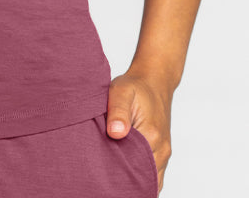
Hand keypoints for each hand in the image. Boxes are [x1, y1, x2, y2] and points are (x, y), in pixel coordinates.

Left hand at [106, 70, 172, 193]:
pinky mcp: (161, 153)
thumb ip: (118, 112)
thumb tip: (114, 133)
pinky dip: (141, 179)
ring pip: (150, 181)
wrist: (154, 81)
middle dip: (125, 184)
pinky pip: (154, 176)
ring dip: (133, 182)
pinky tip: (125, 175)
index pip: (135, 170)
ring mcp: (163, 154)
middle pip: (143, 179)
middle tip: (104, 180)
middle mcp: (161, 150)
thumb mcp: (121, 91)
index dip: (118, 177)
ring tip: (113, 178)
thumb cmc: (135, 86)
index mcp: (151, 136)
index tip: (102, 176)